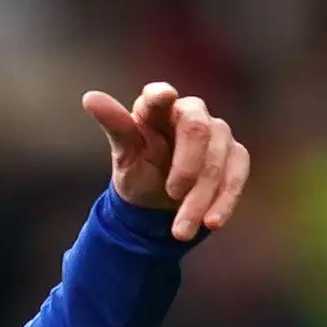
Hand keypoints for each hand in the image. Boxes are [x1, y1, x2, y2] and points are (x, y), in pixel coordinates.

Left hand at [82, 81, 250, 242]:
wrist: (160, 200)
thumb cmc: (139, 168)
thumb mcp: (124, 153)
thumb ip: (114, 125)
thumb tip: (89, 97)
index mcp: (158, 108)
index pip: (159, 95)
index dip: (161, 95)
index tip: (163, 97)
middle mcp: (191, 112)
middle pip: (197, 129)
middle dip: (187, 167)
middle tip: (171, 194)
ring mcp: (217, 132)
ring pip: (217, 159)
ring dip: (201, 198)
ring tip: (181, 231)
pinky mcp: (234, 155)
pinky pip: (237, 174)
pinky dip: (225, 200)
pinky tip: (212, 222)